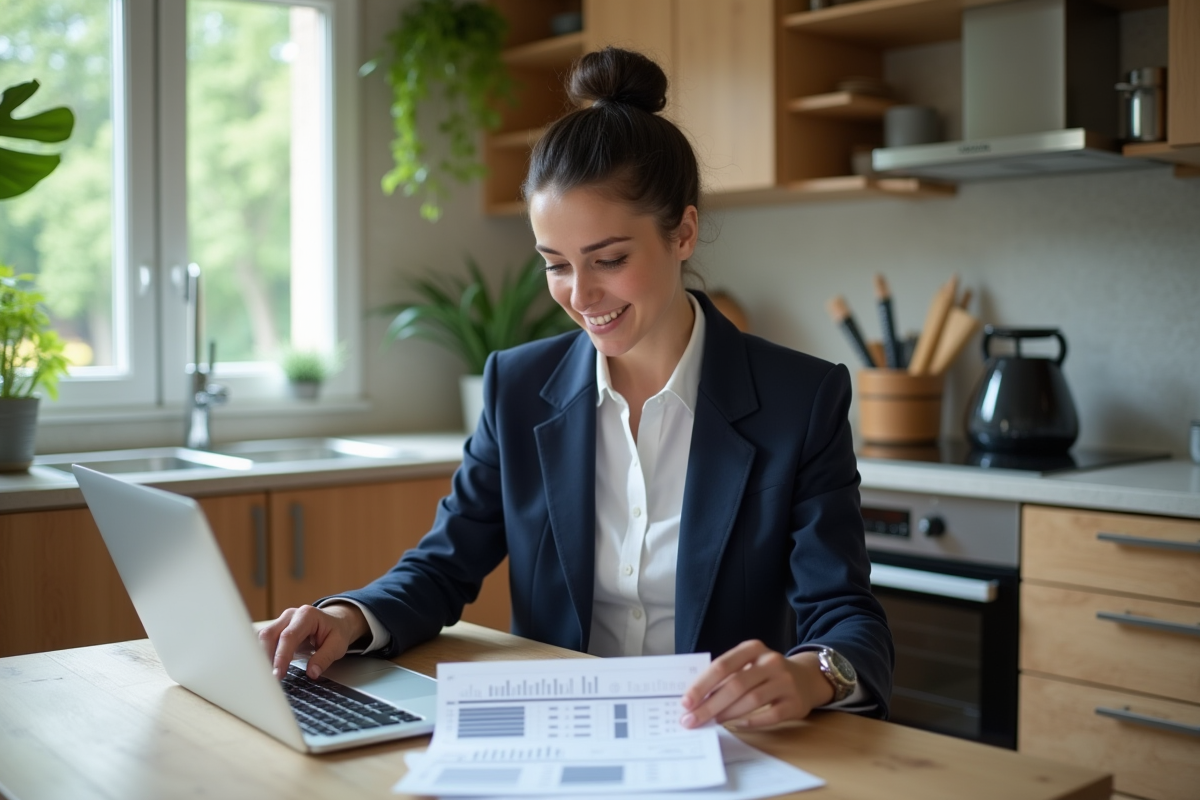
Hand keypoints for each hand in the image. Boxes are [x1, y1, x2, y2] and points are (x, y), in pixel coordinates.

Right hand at [257, 602, 368, 680]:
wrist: (335, 622)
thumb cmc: (336, 632)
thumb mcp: (338, 645)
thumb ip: (325, 658)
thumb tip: (312, 672)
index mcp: (307, 615)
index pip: (289, 636)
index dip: (281, 656)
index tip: (278, 673)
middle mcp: (290, 616)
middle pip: (269, 634)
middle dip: (265, 657)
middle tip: (269, 678)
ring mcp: (281, 621)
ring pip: (262, 638)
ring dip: (261, 657)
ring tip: (265, 675)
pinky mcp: (276, 630)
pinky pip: (263, 641)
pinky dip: (261, 655)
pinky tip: (264, 668)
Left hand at [679, 640, 833, 729]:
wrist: (807, 678)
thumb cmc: (767, 672)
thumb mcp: (749, 664)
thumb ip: (727, 675)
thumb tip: (696, 697)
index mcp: (753, 648)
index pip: (722, 665)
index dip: (702, 684)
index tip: (685, 702)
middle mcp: (771, 661)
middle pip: (735, 684)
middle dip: (709, 704)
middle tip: (692, 720)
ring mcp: (785, 682)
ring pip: (751, 699)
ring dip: (727, 713)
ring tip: (711, 721)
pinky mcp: (795, 703)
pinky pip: (770, 715)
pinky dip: (750, 722)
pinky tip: (735, 725)